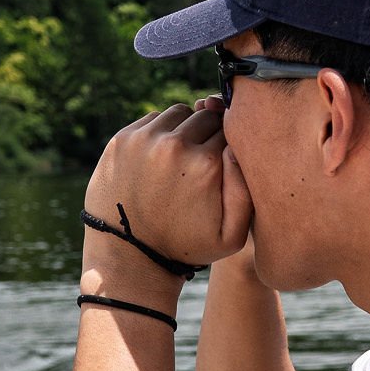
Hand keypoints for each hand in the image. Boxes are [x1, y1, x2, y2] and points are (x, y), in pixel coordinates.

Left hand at [85, 102, 252, 271]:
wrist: (129, 256)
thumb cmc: (185, 247)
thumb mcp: (231, 235)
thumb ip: (246, 191)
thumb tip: (237, 147)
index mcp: (206, 164)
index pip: (230, 131)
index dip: (230, 144)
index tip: (222, 161)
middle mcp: (175, 145)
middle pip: (207, 116)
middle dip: (209, 133)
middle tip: (202, 160)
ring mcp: (145, 139)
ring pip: (180, 114)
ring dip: (185, 128)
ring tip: (182, 156)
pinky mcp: (123, 139)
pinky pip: (153, 119)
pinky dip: (160, 131)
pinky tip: (160, 156)